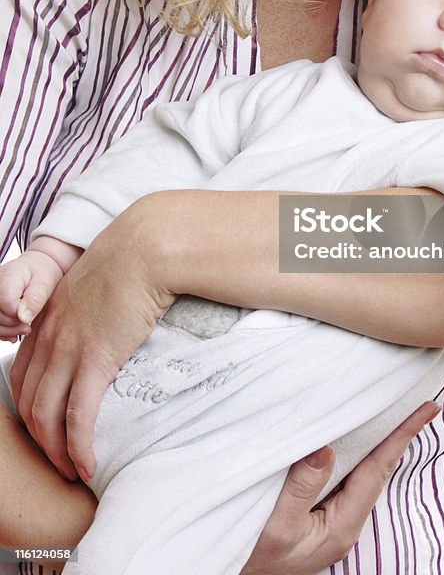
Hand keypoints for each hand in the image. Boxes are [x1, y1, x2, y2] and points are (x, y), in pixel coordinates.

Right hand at [0, 251, 62, 340]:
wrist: (34, 268)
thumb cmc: (40, 273)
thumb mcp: (45, 282)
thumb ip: (35, 299)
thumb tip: (24, 318)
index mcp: (8, 276)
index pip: (7, 303)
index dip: (20, 314)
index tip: (31, 312)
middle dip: (13, 325)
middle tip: (28, 326)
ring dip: (7, 331)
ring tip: (22, 329)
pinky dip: (2, 330)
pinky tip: (13, 329)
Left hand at [9, 208, 173, 482]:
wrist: (145, 249)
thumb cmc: (131, 260)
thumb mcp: (96, 284)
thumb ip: (88, 308)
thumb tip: (104, 324)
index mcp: (46, 318)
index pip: (21, 376)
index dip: (29, 408)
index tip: (46, 427)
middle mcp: (49, 337)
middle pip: (29, 402)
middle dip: (39, 440)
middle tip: (59, 461)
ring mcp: (68, 349)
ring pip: (46, 416)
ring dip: (55, 452)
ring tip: (73, 470)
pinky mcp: (95, 360)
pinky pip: (78, 416)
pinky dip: (78, 446)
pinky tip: (88, 463)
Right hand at [241, 401, 440, 574]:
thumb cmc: (258, 561)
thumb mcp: (278, 527)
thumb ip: (302, 487)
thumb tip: (325, 447)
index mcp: (344, 524)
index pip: (379, 469)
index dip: (403, 435)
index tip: (427, 409)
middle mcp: (346, 521)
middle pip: (378, 468)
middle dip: (398, 435)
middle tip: (420, 404)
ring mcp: (334, 519)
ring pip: (362, 471)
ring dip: (377, 442)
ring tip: (394, 413)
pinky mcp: (321, 515)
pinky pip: (344, 475)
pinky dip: (354, 452)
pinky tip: (352, 439)